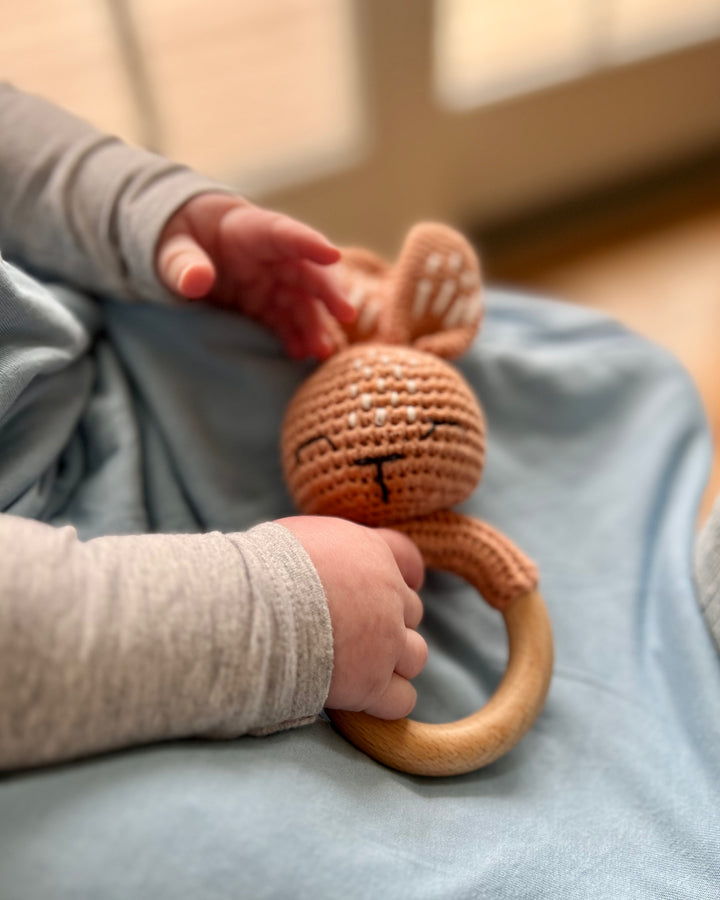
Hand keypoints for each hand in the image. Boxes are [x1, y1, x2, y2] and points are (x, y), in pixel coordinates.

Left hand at [156, 194, 355, 358]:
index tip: (332, 254)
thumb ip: (182, 262)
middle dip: (329, 292)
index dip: (310, 243)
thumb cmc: (179, 238)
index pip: (286, 233)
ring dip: (316, 325)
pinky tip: (302, 354)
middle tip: (346, 315)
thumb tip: (196, 281)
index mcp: (252, 230)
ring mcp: (274, 283)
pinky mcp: (269, 306)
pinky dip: (298, 338)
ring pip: (304, 303)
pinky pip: (289, 323)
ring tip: (322, 351)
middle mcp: (273, 257)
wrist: (185, 250)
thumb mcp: (170, 246)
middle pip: (308, 271)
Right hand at [277, 516, 427, 719]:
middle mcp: (389, 595)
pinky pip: (401, 699)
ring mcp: (386, 640)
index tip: (406, 581)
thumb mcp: (301, 537)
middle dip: (390, 621)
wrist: (256, 608)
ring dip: (394, 662)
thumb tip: (318, 561)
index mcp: (372, 553)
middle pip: (411, 611)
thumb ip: (327, 551)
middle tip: (356, 631)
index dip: (407, 571)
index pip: (407, 557)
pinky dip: (387, 701)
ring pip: (415, 655)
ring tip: (361, 667)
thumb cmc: (266, 568)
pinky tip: (364, 699)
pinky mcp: (372, 681)